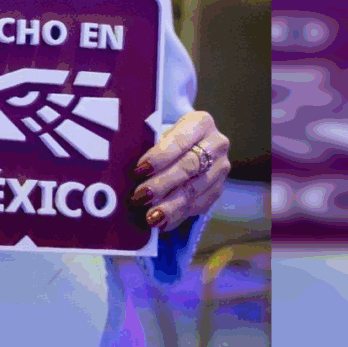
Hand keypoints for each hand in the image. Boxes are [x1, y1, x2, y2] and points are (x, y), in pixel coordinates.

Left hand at [130, 111, 229, 228]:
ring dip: (170, 206)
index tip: (139, 170)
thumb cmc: (165, 139)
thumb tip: (127, 170)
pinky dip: (178, 216)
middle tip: (139, 197)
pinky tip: (162, 224)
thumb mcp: (160, 132)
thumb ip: (149, 146)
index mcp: (201, 123)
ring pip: (194, 190)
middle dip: (162, 184)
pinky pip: (198, 206)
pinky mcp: (218, 190)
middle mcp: (216, 144)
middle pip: (189, 166)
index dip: (159, 156)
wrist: (190, 146)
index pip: (180, 140)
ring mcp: (220, 168)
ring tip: (150, 217)